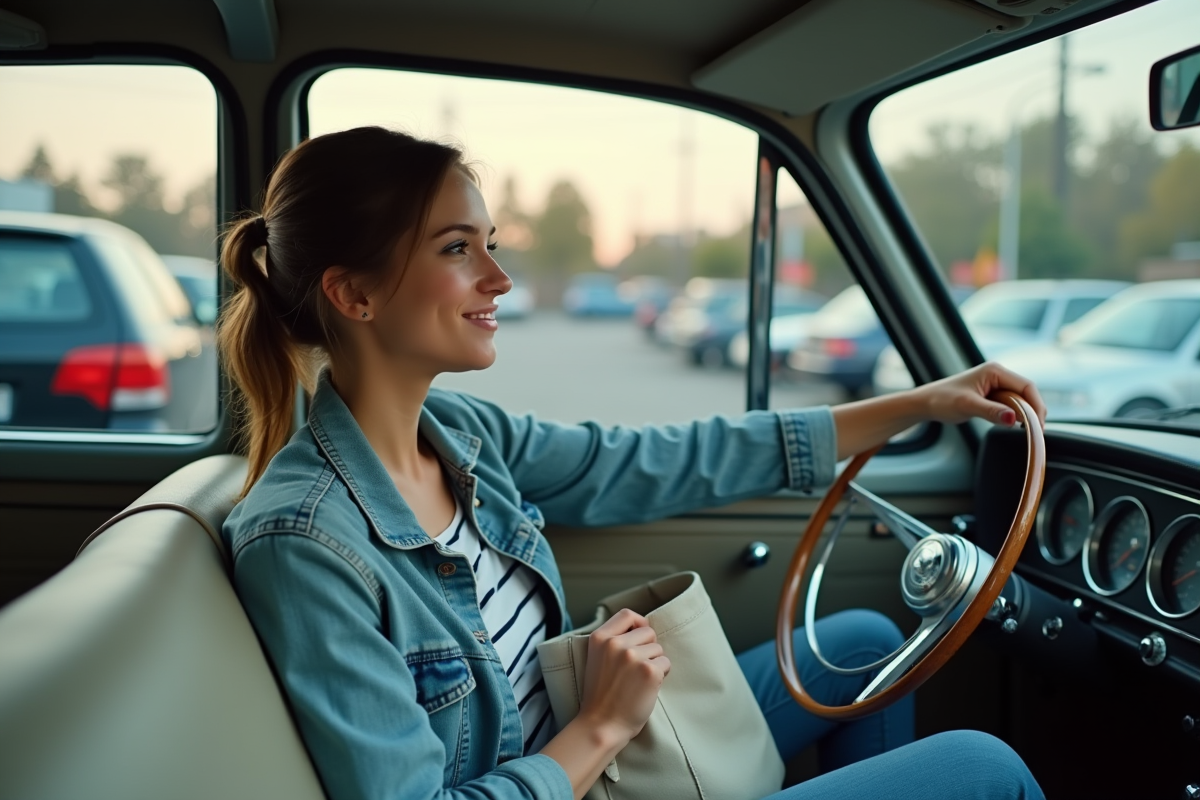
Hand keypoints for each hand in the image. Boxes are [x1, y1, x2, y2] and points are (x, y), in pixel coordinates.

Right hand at [577, 608, 670, 745]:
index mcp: (600, 638)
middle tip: (636, 670)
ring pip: (659, 649)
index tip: (639, 638)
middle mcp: (616, 643)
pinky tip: (646, 688)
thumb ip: (613, 641)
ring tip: (638, 681)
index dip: (638, 624)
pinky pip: (666, 664)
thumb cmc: (601, 695)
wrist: (602, 725)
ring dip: (655, 663)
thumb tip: (643, 627)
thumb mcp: (597, 658)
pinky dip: (661, 676)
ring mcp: (633, 656)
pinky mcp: (649, 671)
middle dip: (648, 648)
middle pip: (648, 632)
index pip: (627, 614)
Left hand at [912, 362, 1046, 428]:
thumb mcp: (967, 406)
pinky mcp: (992, 395)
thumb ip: (991, 412)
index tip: (1039, 425)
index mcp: (995, 371)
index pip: (1027, 386)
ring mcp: (996, 384)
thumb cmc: (942, 400)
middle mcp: (998, 375)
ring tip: (1027, 430)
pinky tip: (1015, 425)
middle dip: (1033, 411)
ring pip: (1020, 400)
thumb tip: (1013, 419)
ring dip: (1025, 414)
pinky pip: (1011, 404)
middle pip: (1027, 393)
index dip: (1036, 405)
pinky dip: (1016, 415)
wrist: (926, 403)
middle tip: (1035, 431)